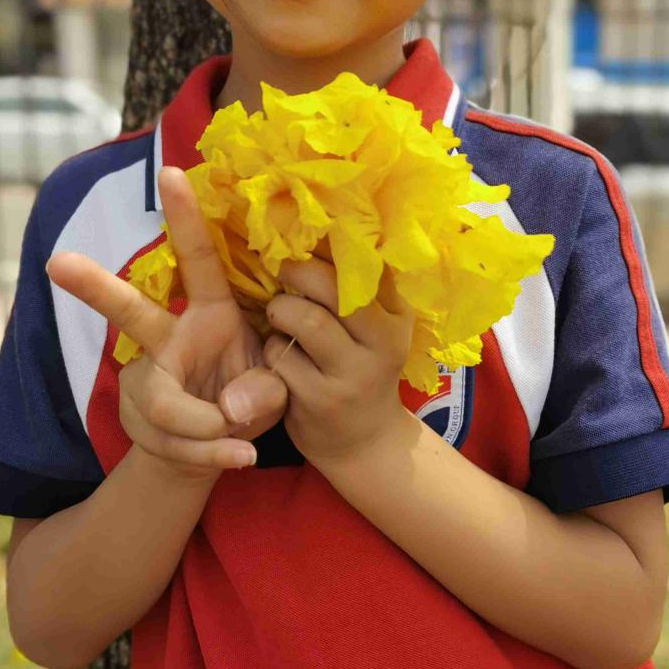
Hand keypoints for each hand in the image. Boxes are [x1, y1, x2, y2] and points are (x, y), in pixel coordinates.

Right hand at [46, 166, 286, 478]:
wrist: (219, 448)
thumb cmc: (252, 397)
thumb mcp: (279, 389)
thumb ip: (266, 391)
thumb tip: (229, 408)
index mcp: (212, 313)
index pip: (199, 260)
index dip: (186, 218)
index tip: (171, 171)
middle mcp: (171, 338)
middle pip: (130, 311)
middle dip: (93, 286)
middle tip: (56, 262)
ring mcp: (147, 377)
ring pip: (163, 403)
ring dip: (208, 430)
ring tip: (243, 445)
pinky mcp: (138, 415)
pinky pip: (172, 439)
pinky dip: (210, 455)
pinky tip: (239, 457)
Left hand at [261, 257, 413, 467]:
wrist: (366, 442)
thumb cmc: (362, 368)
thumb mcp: (377, 330)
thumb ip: (360, 288)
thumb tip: (326, 226)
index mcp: (397, 316)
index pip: (366, 265)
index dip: (330, 246)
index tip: (306, 237)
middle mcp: (383, 342)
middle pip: (332, 288)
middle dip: (297, 272)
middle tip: (282, 270)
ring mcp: (352, 375)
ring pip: (304, 321)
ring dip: (280, 311)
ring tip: (279, 314)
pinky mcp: (320, 401)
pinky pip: (281, 358)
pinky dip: (271, 349)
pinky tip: (277, 354)